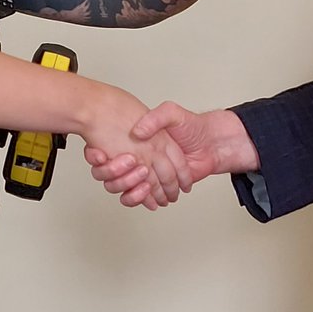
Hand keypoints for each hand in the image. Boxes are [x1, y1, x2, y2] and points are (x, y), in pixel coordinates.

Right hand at [85, 104, 258, 207]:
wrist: (215, 142)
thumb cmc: (194, 126)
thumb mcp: (173, 113)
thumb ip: (157, 117)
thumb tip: (138, 132)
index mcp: (144, 140)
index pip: (117, 150)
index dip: (105, 155)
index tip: (97, 155)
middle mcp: (145, 156)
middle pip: (117, 170)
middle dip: (113, 172)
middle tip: (111, 168)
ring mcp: (152, 172)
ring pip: (128, 185)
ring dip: (126, 185)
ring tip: (132, 179)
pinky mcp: (161, 186)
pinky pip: (144, 195)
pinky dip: (140, 198)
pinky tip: (141, 193)